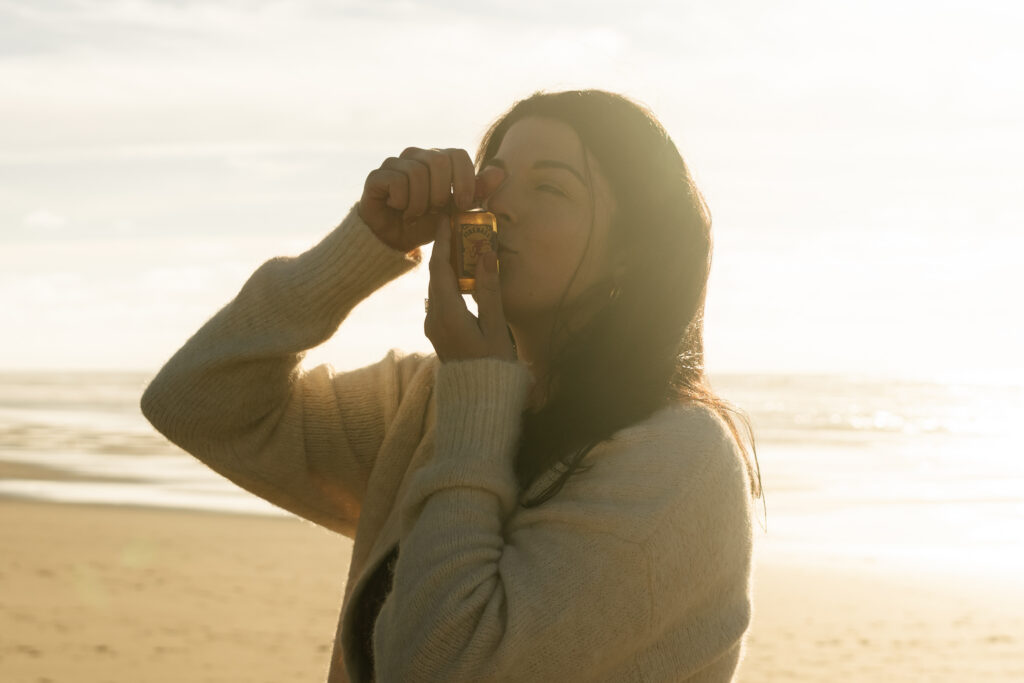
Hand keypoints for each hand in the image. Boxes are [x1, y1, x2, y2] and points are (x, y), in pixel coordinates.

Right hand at [358, 147, 479, 252]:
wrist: (396, 240)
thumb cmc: (428, 222)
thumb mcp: (457, 209)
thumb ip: (477, 191)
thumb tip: (501, 171)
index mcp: (438, 159)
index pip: (458, 154)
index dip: (465, 180)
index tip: (464, 205)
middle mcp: (416, 155)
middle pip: (438, 161)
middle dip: (442, 193)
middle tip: (436, 210)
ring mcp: (395, 163)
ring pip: (417, 173)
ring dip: (421, 202)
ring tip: (416, 213)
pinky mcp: (376, 176)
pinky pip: (396, 182)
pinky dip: (403, 202)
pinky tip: (400, 209)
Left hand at [424, 215, 514, 362]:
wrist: (479, 400)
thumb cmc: (493, 365)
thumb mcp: (496, 327)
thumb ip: (489, 290)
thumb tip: (486, 254)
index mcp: (447, 314)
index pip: (440, 268)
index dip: (443, 241)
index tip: (447, 219)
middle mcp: (434, 318)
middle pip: (436, 275)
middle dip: (446, 249)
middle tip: (459, 227)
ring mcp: (434, 326)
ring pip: (437, 287)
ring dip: (448, 266)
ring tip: (463, 246)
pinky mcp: (439, 333)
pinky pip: (441, 299)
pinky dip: (450, 283)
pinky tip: (464, 277)